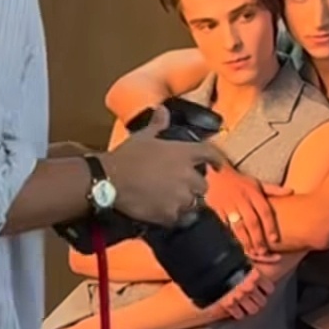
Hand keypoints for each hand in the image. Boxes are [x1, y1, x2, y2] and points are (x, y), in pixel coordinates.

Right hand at [107, 131, 224, 229]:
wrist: (110, 180)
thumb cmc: (127, 156)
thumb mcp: (143, 137)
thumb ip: (157, 125)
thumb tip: (162, 110)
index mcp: (183, 153)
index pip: (210, 154)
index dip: (216, 160)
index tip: (218, 166)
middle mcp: (187, 176)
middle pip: (203, 185)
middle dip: (195, 187)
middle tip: (184, 187)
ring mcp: (180, 197)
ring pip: (195, 204)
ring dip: (188, 202)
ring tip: (177, 202)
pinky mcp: (170, 214)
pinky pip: (181, 219)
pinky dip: (178, 217)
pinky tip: (170, 215)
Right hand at [203, 160, 278, 259]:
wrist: (215, 174)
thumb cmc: (239, 181)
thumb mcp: (257, 183)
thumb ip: (273, 190)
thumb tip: (291, 191)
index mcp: (253, 193)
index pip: (264, 211)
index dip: (270, 225)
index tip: (275, 239)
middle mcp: (242, 199)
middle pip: (252, 221)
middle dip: (258, 237)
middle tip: (263, 251)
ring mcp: (229, 205)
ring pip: (238, 225)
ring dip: (245, 240)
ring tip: (250, 252)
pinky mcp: (217, 209)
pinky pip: (225, 225)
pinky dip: (231, 235)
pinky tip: (236, 244)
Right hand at [217, 264, 277, 320]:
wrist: (207, 270)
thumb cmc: (225, 266)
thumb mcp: (241, 262)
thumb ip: (251, 269)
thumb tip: (261, 268)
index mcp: (254, 275)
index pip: (269, 289)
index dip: (265, 290)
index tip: (261, 289)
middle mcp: (249, 286)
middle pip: (262, 302)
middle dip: (257, 300)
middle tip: (251, 297)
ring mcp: (239, 297)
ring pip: (253, 310)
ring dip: (248, 307)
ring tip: (243, 303)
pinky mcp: (229, 305)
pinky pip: (240, 315)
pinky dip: (236, 312)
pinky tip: (234, 307)